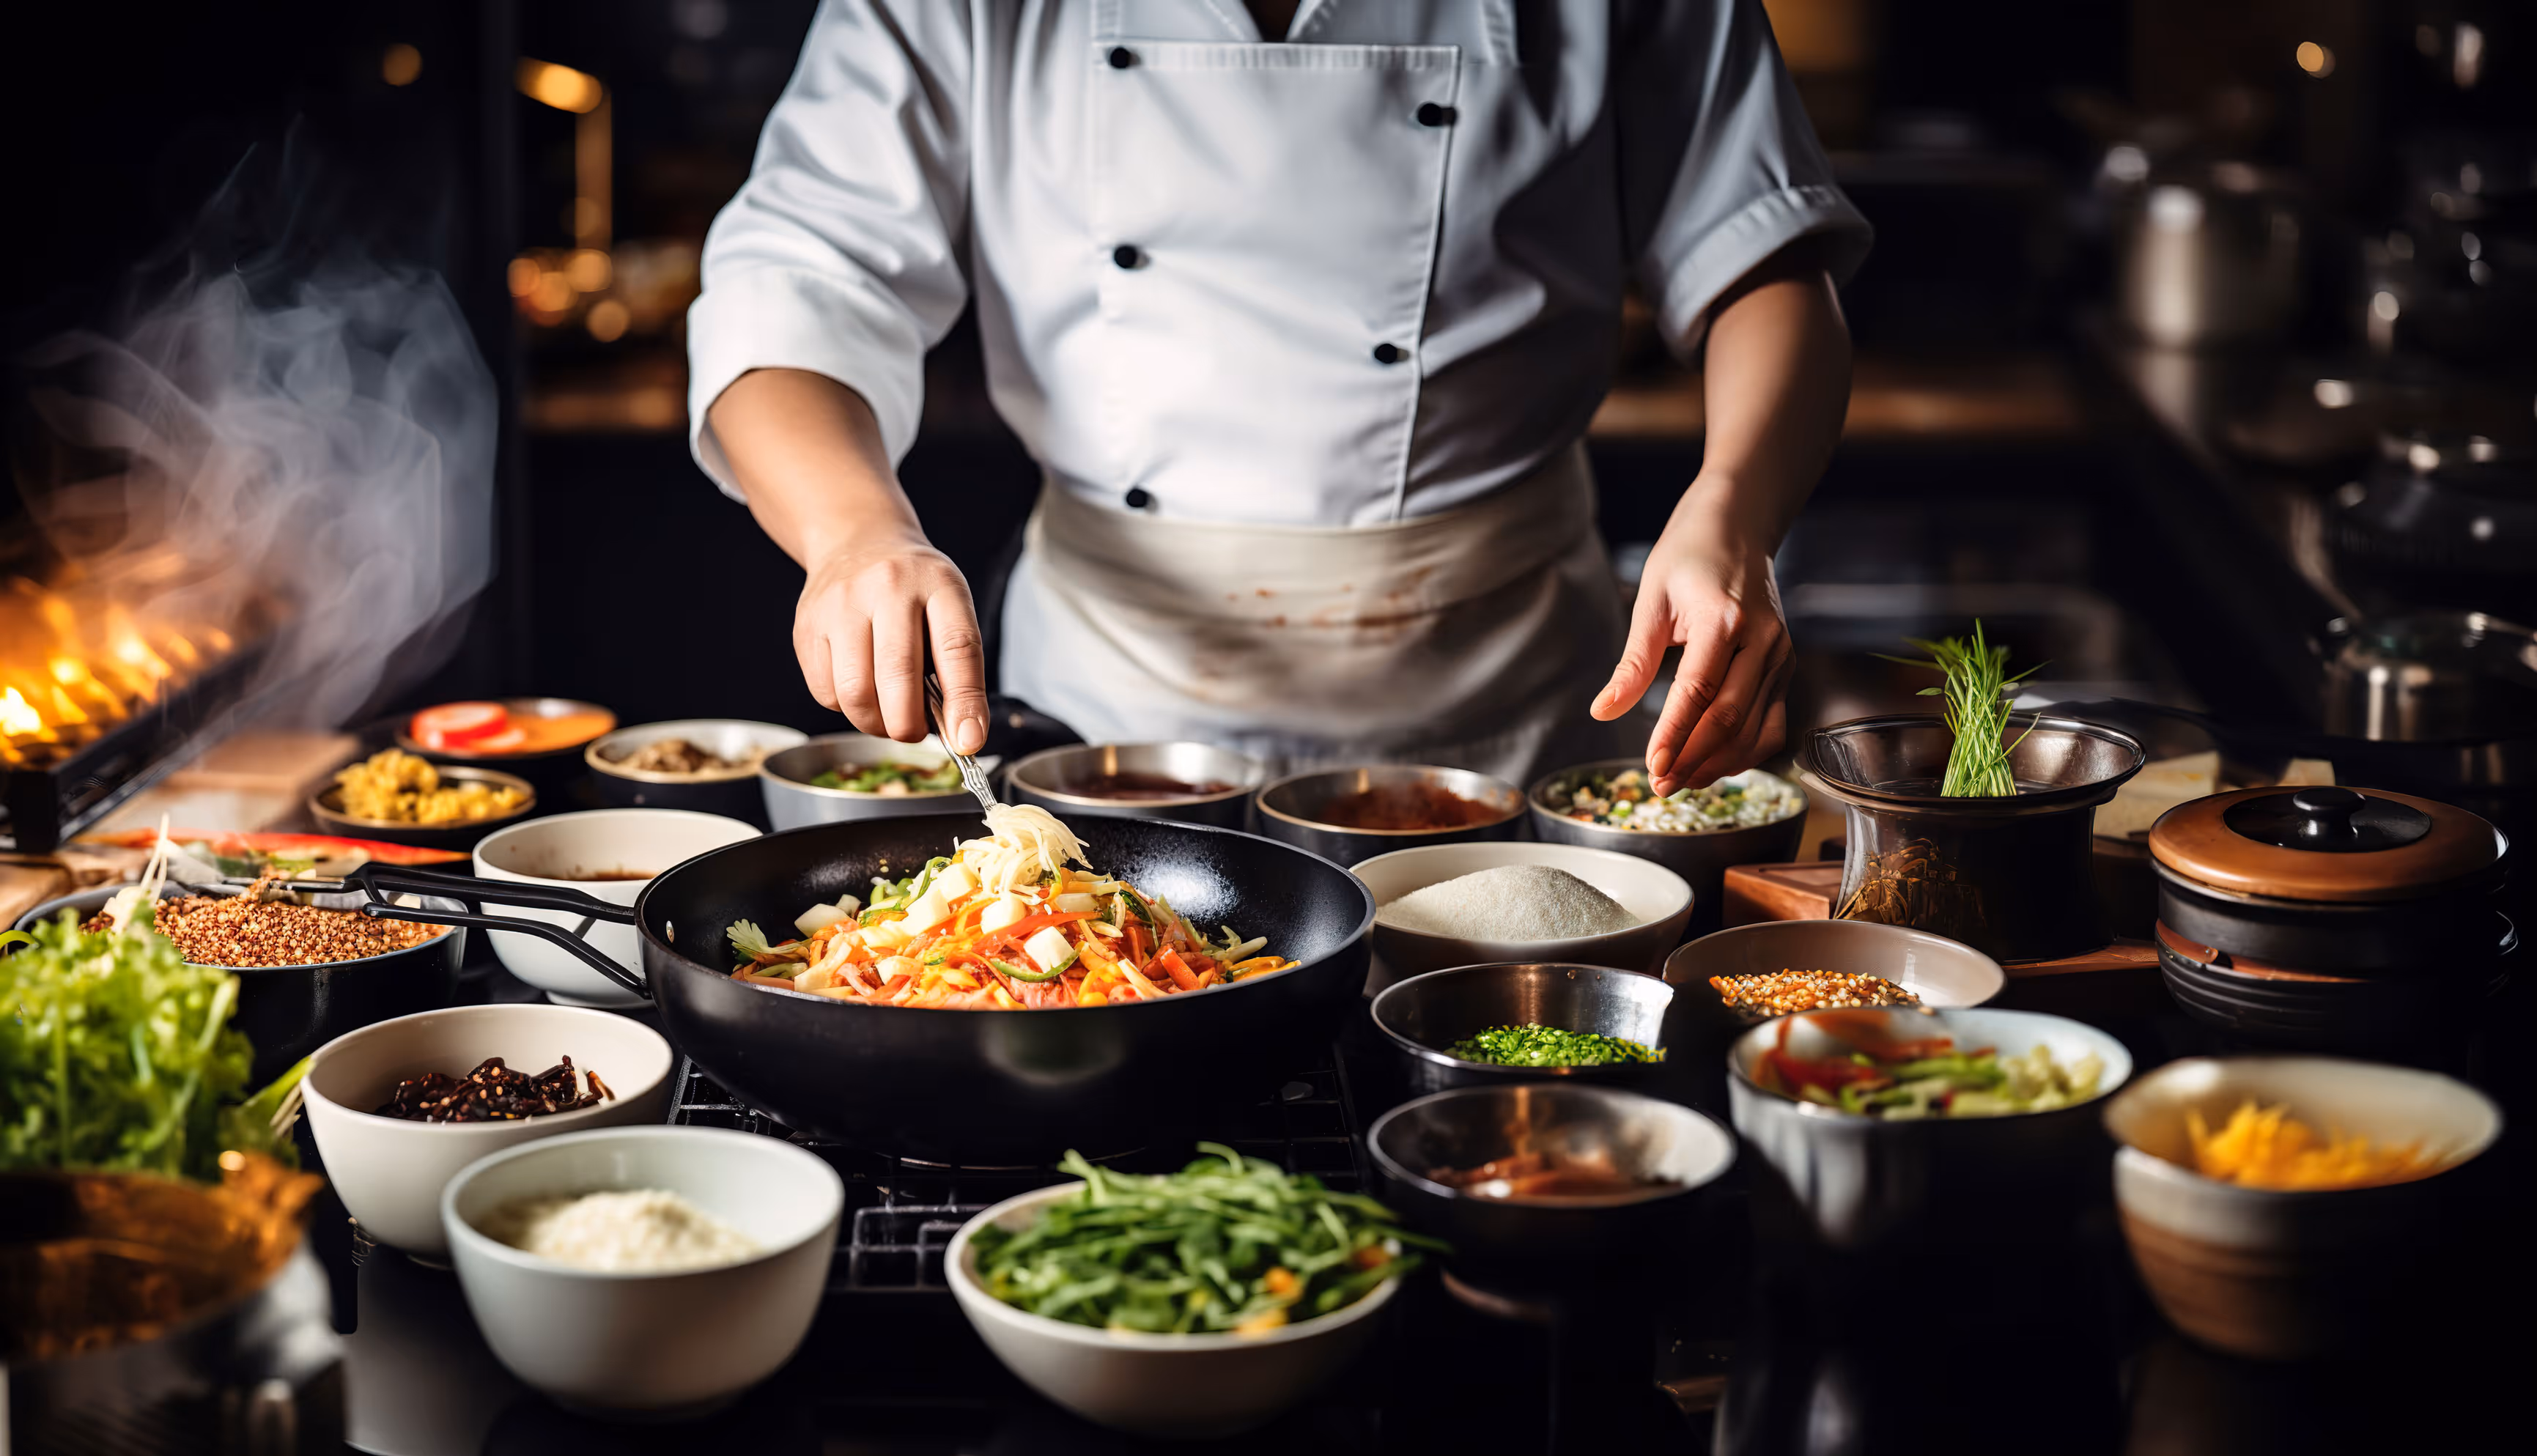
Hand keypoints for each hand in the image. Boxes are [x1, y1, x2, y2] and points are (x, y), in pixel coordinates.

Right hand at [793, 534, 988, 753]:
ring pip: (854, 693)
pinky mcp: (807, 625)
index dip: (964, 702)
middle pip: (897, 677)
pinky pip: (825, 692)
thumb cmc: (914, 589)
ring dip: (874, 723)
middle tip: (915, 732)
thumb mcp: (950, 608)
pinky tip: (859, 689)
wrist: (858, 542)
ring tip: (887, 717)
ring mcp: (841, 604)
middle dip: (909, 725)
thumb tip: (962, 736)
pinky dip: (845, 708)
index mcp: (938, 584)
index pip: (957, 648)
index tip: (967, 742)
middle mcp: (888, 587)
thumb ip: (958, 668)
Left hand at [1590, 493, 1794, 795]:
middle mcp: (1763, 640)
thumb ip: (1633, 662)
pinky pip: (1771, 723)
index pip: (1699, 691)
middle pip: (1731, 718)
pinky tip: (1712, 764)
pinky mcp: (1785, 668)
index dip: (1675, 735)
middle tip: (1659, 785)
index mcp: (1724, 619)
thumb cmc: (1690, 554)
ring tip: (1680, 781)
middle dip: (1692, 758)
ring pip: (1756, 729)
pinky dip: (1744, 752)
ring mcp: (1780, 656)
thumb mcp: (1651, 600)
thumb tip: (1603, 711)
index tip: (1652, 768)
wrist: (1739, 524)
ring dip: (1718, 763)